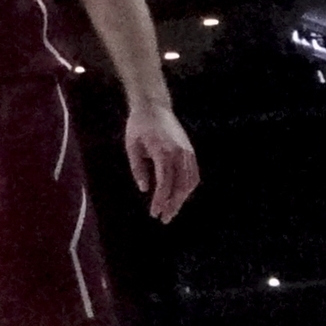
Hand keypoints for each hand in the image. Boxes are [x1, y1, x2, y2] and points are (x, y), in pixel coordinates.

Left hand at [121, 103, 198, 222]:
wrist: (154, 106)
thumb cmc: (138, 126)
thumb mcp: (132, 146)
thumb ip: (138, 168)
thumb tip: (145, 188)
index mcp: (163, 152)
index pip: (165, 183)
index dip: (160, 200)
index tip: (154, 212)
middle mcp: (179, 153)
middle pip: (180, 186)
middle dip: (172, 205)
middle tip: (164, 218)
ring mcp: (187, 152)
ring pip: (189, 182)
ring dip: (182, 199)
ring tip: (171, 211)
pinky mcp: (190, 151)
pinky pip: (193, 174)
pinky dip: (188, 188)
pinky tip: (180, 196)